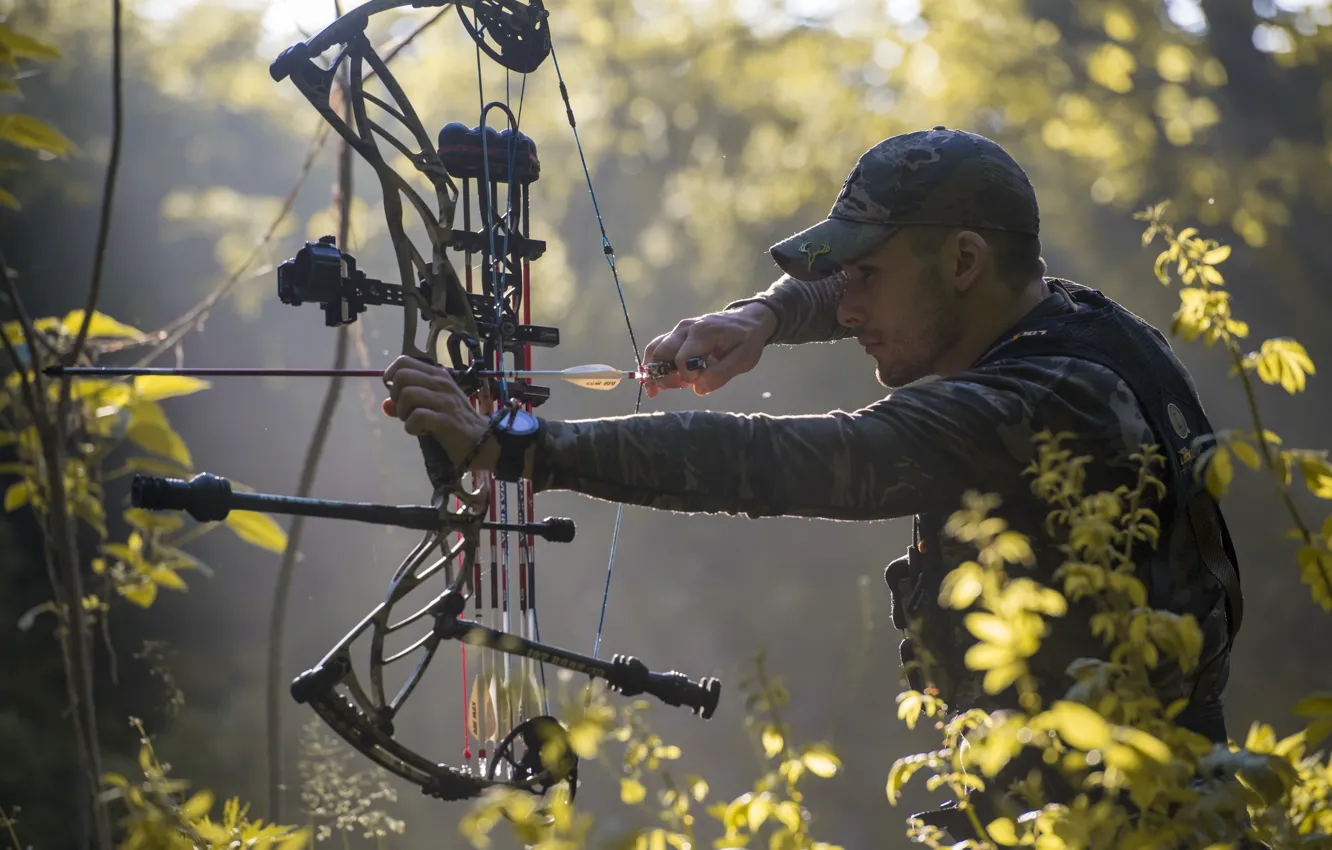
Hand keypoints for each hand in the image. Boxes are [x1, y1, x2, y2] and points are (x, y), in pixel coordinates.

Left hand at [381, 356, 495, 470]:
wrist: (482, 441)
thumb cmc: (455, 422)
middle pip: (402, 376)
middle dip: (396, 395)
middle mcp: (441, 383)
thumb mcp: (433, 406)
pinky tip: (422, 432)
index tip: (395, 393)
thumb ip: (408, 403)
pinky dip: (412, 428)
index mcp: (438, 375)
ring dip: (403, 412)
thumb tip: (386, 404)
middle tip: (406, 410)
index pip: (404, 361)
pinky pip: (416, 417)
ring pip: (407, 394)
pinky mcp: (445, 420)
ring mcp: (444, 401)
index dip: (391, 375)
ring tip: (414, 422)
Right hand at [643, 302, 776, 397]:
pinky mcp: (677, 334)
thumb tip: (698, 389)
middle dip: (664, 376)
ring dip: (654, 371)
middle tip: (680, 387)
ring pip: (654, 350)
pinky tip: (657, 380)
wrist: (747, 320)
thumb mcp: (743, 359)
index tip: (697, 383)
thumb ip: (721, 374)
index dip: (685, 376)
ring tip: (662, 388)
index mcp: (702, 333)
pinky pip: (657, 347)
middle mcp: (686, 329)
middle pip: (660, 354)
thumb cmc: (746, 341)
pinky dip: (654, 364)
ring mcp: (679, 330)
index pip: (681, 359)